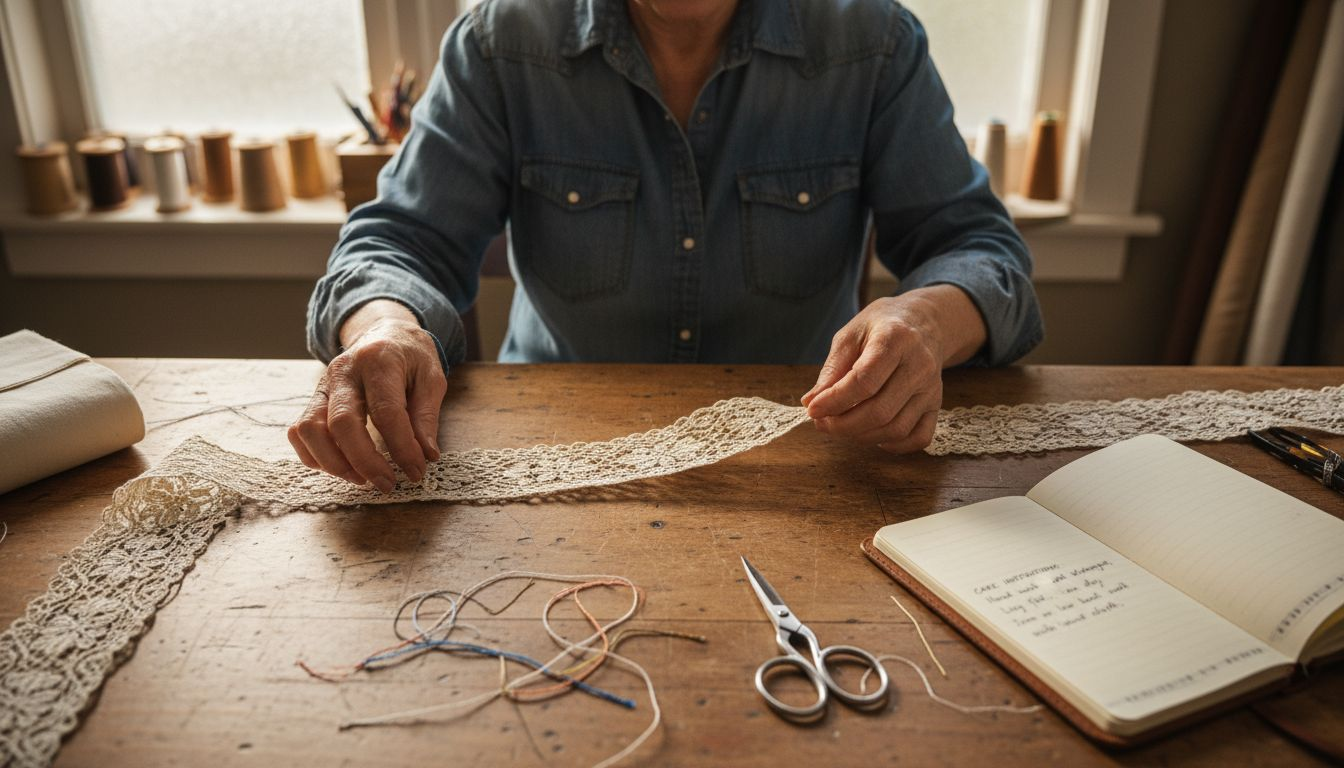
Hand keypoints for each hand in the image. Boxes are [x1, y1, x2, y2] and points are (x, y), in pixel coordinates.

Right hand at [288, 301, 446, 490]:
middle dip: (365, 462)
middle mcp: (344, 372)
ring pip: (310, 429)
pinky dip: (315, 457)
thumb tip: (426, 456)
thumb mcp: (431, 377)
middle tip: (388, 484)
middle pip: (341, 423)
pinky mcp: (312, 399)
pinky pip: (299, 432)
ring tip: (363, 479)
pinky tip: (343, 467)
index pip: (386, 411)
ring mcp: (322, 385)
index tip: (417, 472)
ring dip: (334, 463)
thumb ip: (427, 416)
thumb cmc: (410, 357)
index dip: (401, 448)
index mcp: (379, 361)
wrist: (383, 332)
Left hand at [801, 286, 984, 452]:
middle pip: (880, 411)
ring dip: (862, 436)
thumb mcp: (850, 335)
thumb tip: (812, 403)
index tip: (812, 409)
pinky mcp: (937, 404)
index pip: (864, 381)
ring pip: (897, 428)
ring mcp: (931, 388)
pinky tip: (873, 434)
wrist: (923, 322)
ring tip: (840, 426)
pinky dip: (893, 445)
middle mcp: (919, 365)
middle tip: (822, 423)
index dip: (834, 401)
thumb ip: (832, 369)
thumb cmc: (881, 327)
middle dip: (844, 425)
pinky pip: (919, 437)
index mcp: (896, 339)